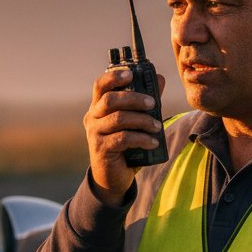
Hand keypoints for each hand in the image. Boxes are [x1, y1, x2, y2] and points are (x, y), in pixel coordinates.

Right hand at [83, 68, 164, 206]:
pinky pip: (123, 138)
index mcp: (98, 106)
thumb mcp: (135, 121)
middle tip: (152, 103)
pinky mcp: (101, 149)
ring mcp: (94, 133)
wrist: (113, 177)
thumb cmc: (125, 145)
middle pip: (110, 99)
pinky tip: (153, 142)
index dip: (113, 76)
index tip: (130, 74)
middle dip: (134, 98)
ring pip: (118, 118)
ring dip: (142, 120)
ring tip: (157, 126)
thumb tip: (159, 78)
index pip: (100, 85)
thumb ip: (145, 100)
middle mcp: (92, 117)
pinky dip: (141, 139)